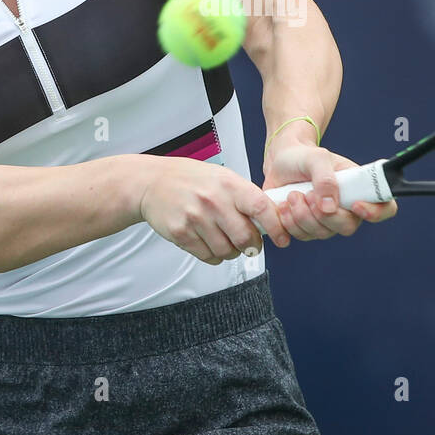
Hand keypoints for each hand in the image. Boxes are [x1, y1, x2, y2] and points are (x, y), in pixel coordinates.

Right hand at [140, 157, 291, 262]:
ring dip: (231, 252)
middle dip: (252, 246)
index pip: (262, 209)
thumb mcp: (222, 177)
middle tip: (250, 244)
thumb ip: (246, 196)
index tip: (283, 239)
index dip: (277, 227)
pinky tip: (209, 242)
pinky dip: (214, 255)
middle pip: (246, 238)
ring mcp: (196, 218)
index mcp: (229, 184)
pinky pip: (208, 256)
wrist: (152, 182)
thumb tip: (272, 220)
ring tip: (225, 239)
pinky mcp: (181, 234)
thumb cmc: (191, 179)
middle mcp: (213, 201)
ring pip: (227, 251)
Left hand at [263, 143, 398, 241]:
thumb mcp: (316, 157)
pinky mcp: (306, 228)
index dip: (375, 212)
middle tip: (307, 194)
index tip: (355, 205)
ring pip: (321, 233)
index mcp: (359, 188)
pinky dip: (288, 222)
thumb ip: (325, 178)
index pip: (384, 207)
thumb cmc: (303, 157)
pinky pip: (300, 236)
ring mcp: (327, 221)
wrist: (280, 162)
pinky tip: (283, 206)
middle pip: (347, 227)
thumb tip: (330, 207)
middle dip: (324, 214)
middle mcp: (346, 208)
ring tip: (292, 194)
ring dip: (301, 215)